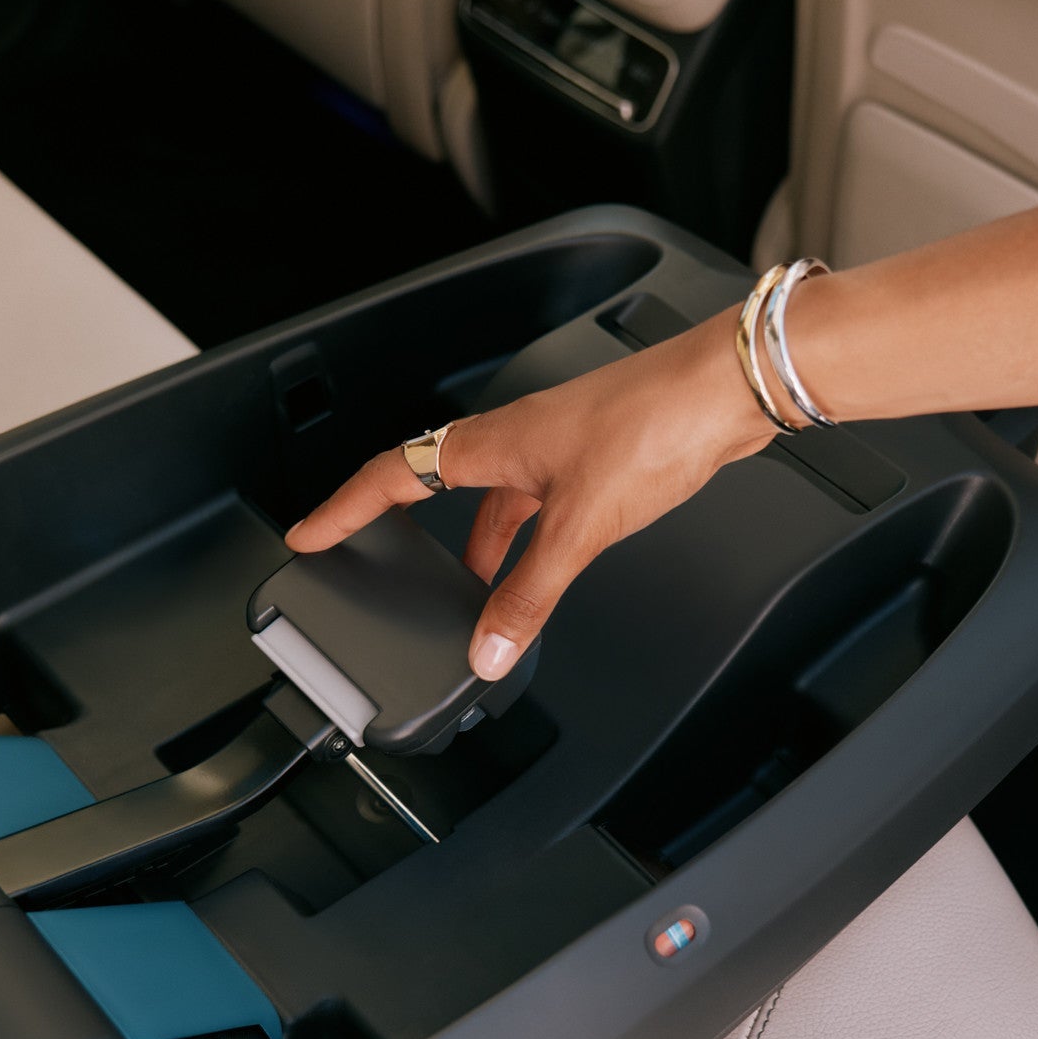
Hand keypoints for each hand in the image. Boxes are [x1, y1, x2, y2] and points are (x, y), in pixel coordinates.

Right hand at [285, 308, 777, 679]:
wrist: (727, 390)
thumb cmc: (654, 425)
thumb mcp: (578, 528)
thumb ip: (529, 595)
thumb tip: (488, 648)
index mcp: (490, 444)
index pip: (392, 475)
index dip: (344, 508)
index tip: (310, 533)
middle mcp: (514, 439)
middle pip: (434, 487)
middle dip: (402, 531)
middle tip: (379, 567)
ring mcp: (554, 446)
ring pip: (491, 502)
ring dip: (475, 548)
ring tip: (471, 596)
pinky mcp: (592, 458)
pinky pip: (533, 506)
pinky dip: (523, 543)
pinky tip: (540, 570)